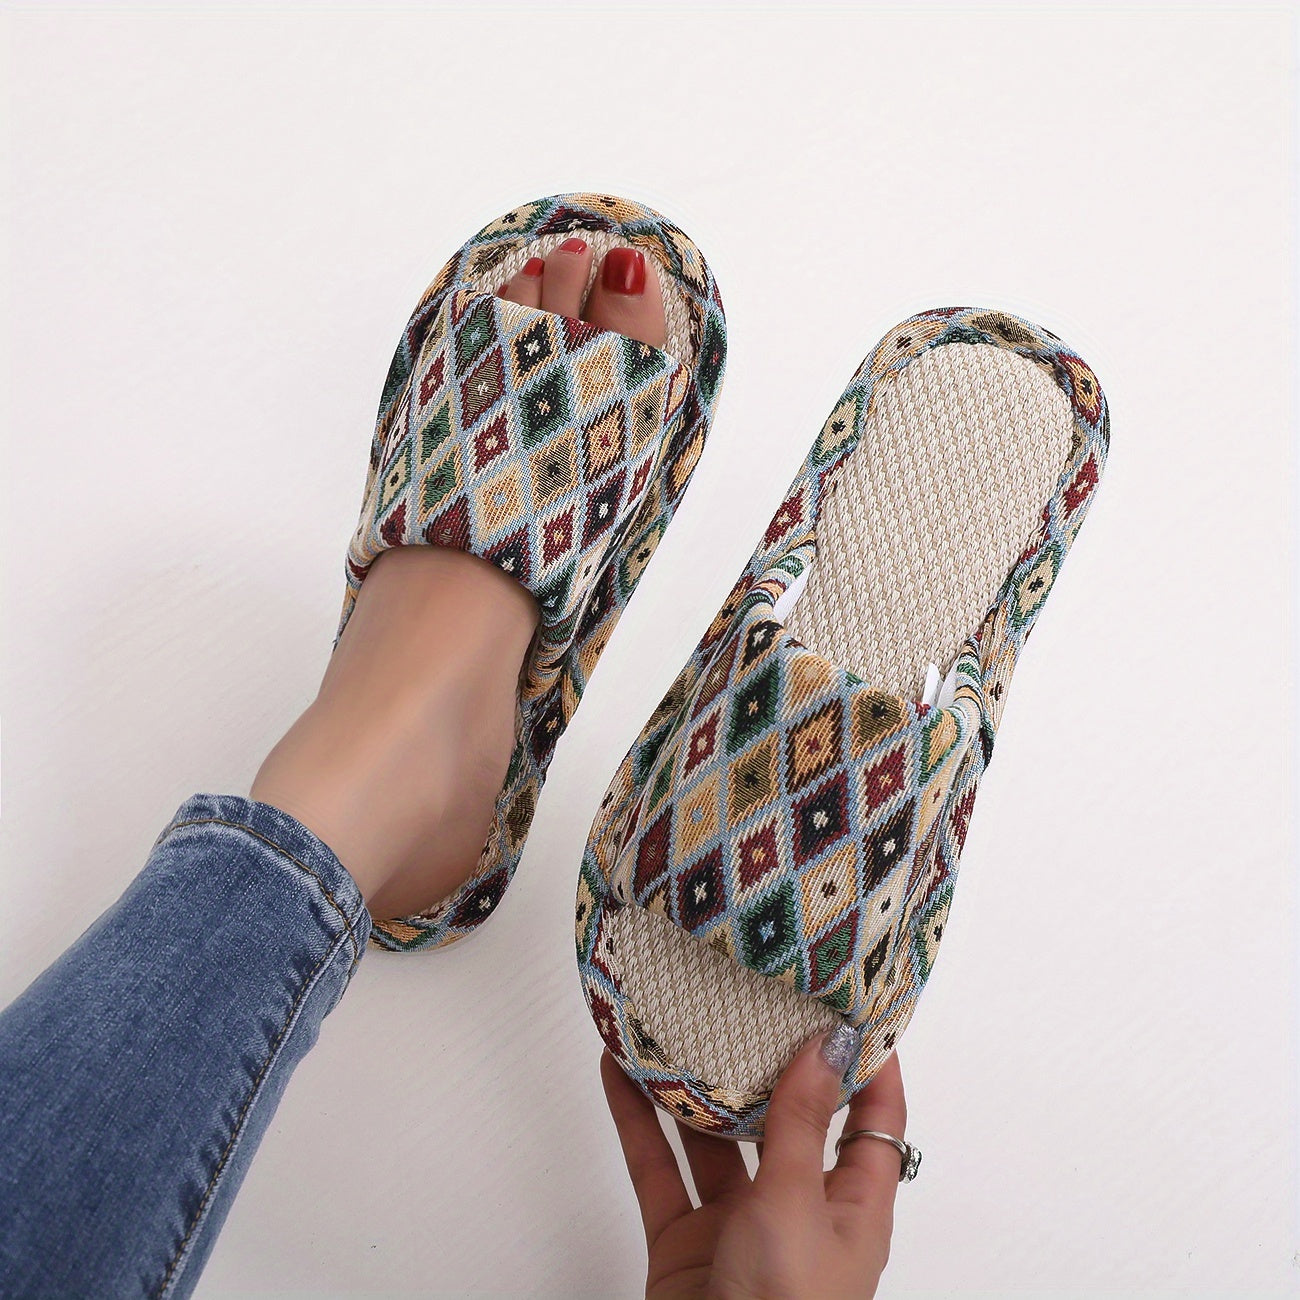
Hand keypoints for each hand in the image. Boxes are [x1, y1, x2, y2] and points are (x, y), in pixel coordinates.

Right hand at [601, 1034, 906, 1298]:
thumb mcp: (800, 1204)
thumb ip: (802, 1123)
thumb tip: (827, 1047)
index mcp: (852, 1206)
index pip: (873, 1120)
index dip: (868, 1064)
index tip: (852, 1004)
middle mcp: (798, 1210)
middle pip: (785, 1119)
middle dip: (766, 1061)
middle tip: (752, 997)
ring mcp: (738, 1227)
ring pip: (713, 1138)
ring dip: (692, 1087)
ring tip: (678, 1024)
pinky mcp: (684, 1243)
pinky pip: (658, 1169)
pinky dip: (637, 1121)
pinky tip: (620, 1075)